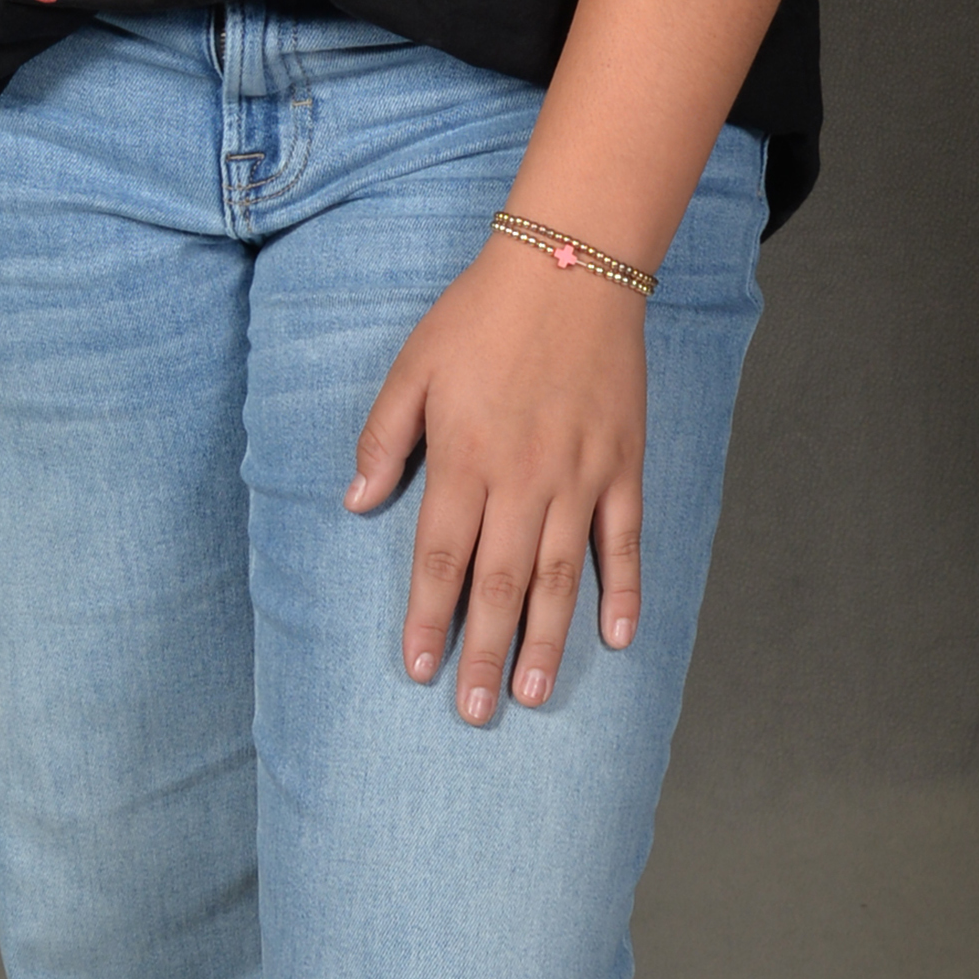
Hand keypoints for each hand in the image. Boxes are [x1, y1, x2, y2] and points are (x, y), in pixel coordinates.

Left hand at [344, 236, 647, 721]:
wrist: (568, 266)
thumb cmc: (480, 315)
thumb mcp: (413, 365)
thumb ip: (383, 436)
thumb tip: (355, 503)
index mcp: (464, 457)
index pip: (440, 557)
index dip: (427, 617)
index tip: (417, 669)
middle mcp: (521, 478)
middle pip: (500, 583)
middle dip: (485, 652)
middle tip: (475, 712)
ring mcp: (579, 476)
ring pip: (560, 576)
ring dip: (548, 641)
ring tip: (535, 694)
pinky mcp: (622, 464)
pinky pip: (623, 540)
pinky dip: (623, 590)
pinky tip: (617, 635)